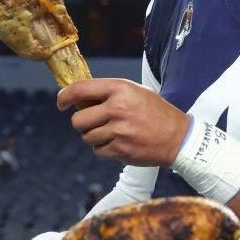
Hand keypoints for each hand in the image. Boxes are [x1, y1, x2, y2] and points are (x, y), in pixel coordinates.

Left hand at [57, 78, 188, 166]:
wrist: (179, 138)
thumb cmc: (156, 112)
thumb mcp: (135, 92)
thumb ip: (108, 93)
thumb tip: (78, 99)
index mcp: (120, 89)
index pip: (80, 89)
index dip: (64, 96)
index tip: (60, 102)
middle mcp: (118, 109)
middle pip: (78, 119)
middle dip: (81, 122)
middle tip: (93, 122)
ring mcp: (119, 131)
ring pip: (86, 136)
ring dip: (94, 136)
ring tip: (112, 132)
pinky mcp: (120, 150)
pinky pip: (98, 150)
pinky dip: (104, 148)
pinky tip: (119, 142)